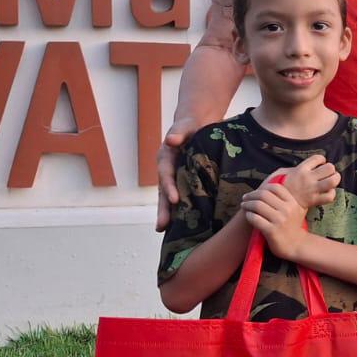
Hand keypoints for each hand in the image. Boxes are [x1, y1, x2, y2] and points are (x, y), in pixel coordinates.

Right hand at [155, 116, 201, 230]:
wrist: (194, 125)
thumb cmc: (190, 125)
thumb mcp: (186, 125)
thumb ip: (179, 131)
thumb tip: (171, 140)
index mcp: (165, 157)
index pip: (166, 174)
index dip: (169, 187)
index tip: (173, 200)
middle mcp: (166, 170)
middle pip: (163, 191)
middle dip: (162, 208)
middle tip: (161, 226)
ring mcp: (174, 177)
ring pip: (169, 197)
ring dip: (168, 213)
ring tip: (166, 231)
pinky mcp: (183, 181)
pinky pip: (181, 196)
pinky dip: (180, 209)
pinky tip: (183, 225)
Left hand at [240, 181, 308, 260]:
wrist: (297, 245)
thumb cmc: (292, 226)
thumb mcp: (294, 210)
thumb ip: (284, 199)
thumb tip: (265, 188)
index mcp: (293, 202)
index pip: (275, 188)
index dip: (262, 188)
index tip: (255, 192)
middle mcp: (287, 210)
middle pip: (264, 195)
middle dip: (251, 195)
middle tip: (245, 198)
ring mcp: (279, 220)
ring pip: (258, 205)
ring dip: (247, 204)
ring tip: (244, 205)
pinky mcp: (271, 231)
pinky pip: (255, 218)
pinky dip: (249, 215)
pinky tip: (248, 216)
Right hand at [280, 154, 338, 209]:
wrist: (275, 204)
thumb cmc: (279, 187)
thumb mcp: (281, 172)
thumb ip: (294, 168)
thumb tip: (304, 167)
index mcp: (300, 169)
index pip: (318, 158)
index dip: (321, 160)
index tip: (319, 164)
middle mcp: (308, 178)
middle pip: (329, 168)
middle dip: (331, 169)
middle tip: (327, 173)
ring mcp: (312, 190)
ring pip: (333, 181)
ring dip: (335, 179)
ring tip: (331, 181)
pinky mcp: (314, 201)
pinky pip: (330, 196)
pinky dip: (331, 194)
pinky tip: (327, 192)